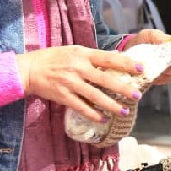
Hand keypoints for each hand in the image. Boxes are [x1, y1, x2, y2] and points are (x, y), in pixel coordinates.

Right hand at [15, 45, 143, 122]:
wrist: (29, 69)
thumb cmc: (53, 58)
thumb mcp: (74, 51)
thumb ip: (92, 56)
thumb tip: (114, 58)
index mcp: (83, 54)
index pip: (109, 58)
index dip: (126, 63)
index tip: (141, 69)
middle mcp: (78, 68)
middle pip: (105, 79)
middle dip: (123, 88)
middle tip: (136, 95)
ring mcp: (70, 83)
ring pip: (95, 96)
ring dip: (110, 105)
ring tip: (123, 111)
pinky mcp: (63, 96)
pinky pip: (81, 107)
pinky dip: (93, 114)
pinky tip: (102, 119)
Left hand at [123, 29, 170, 85]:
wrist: (128, 49)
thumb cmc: (141, 40)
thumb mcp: (149, 34)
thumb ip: (159, 37)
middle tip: (165, 63)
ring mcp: (167, 70)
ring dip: (165, 72)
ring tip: (154, 66)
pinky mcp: (159, 78)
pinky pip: (164, 80)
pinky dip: (159, 78)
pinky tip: (152, 73)